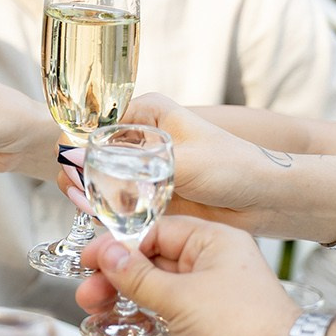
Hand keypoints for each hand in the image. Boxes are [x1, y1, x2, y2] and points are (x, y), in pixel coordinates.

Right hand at [54, 94, 297, 230]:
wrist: (265, 200)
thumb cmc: (234, 167)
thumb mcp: (181, 161)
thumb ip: (130, 163)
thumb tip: (80, 159)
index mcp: (145, 114)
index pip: (93, 124)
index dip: (75, 145)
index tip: (69, 167)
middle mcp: (138, 139)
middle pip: (89, 154)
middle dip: (78, 173)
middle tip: (75, 191)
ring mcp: (140, 169)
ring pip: (97, 181)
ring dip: (89, 196)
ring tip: (88, 207)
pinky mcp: (145, 197)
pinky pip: (113, 204)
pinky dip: (104, 213)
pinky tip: (103, 220)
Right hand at [75, 217, 295, 335]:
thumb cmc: (247, 329)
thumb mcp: (180, 296)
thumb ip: (137, 276)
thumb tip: (107, 253)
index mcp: (214, 244)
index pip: (156, 231)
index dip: (120, 244)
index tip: (91, 258)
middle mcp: (212, 268)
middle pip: (151, 263)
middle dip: (116, 277)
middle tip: (88, 290)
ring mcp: (208, 302)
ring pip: (154, 294)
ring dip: (122, 302)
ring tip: (93, 310)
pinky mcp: (204, 333)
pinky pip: (163, 322)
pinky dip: (139, 326)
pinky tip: (114, 331)